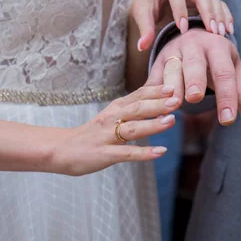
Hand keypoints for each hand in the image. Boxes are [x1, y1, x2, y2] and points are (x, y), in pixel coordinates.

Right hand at [50, 85, 179, 175]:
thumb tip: (159, 102)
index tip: (173, 86)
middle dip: (157, 104)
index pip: (138, 95)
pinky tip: (160, 151)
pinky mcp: (105, 154)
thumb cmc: (93, 133)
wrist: (63, 149)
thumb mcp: (111, 116)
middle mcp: (111, 119)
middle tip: (177, 100)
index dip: (155, 91)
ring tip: (171, 121)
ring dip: (153, 124)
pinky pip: (127, 154)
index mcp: (115, 108)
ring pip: (133, 129)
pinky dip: (144, 153)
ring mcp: (108, 137)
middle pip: (137, 109)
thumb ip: (132, 109)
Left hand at [130, 0, 233, 50]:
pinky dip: (225, 15)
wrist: (154, 5)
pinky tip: (229, 30)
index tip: (182, 29)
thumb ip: (144, 29)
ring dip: (218, 15)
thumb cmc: (147, 8)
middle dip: (206, 12)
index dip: (180, 10)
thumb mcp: (141, 16)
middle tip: (211, 31)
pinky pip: (219, 3)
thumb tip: (142, 45)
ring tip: (220, 34)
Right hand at [147, 29, 240, 125]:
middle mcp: (194, 45)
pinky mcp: (158, 61)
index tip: (228, 120)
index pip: (224, 73)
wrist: (193, 38)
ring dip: (171, 86)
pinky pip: (154, 77)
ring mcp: (174, 51)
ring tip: (173, 103)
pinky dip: (152, 92)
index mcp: (218, 46)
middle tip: (195, 98)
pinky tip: (153, 107)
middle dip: (194, 80)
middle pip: (195, 63)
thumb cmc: (217, 61)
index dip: (227, 96)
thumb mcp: (234, 71)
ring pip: (171, 68)